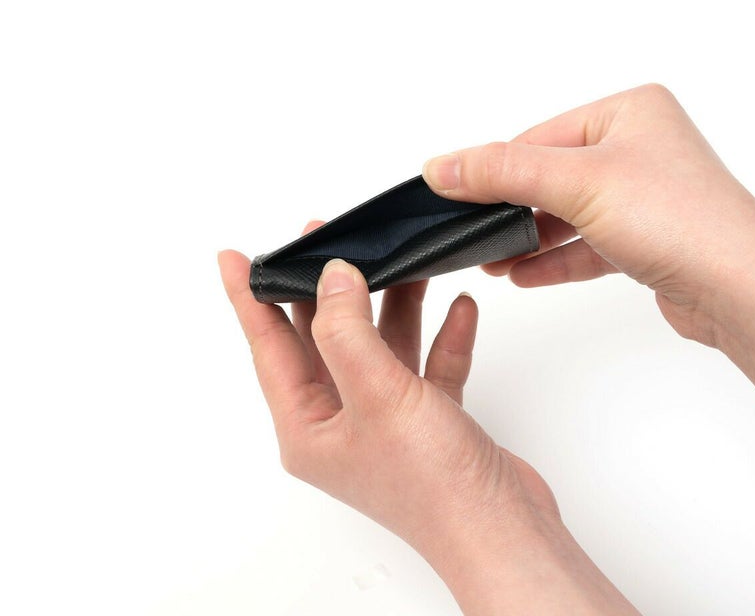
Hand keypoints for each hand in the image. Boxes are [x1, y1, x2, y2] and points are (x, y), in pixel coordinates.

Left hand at [218, 230, 637, 613]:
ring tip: (402, 260)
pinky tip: (457, 307)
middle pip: (324, 337)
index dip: (250, 298)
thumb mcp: (376, 395)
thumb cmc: (433, 486)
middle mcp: (341, 420)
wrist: (504, 530)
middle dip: (327, 287)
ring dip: (393, 304)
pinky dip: (440, 335)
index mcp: (308, 425)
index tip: (235, 257)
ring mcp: (385, 419)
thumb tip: (332, 276)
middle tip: (324, 238)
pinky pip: (426, 362)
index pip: (269, 347)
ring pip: (379, 345)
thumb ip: (347, 331)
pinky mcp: (428, 417)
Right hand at [422, 83, 754, 429]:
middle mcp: (640, 147)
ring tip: (491, 258)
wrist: (742, 293)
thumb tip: (442, 165)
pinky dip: (554, 258)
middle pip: (551, 174)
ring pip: (568, 212)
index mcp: (630, 112)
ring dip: (528, 237)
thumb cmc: (686, 223)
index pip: (539, 136)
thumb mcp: (577, 184)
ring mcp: (645, 195)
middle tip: (471, 228)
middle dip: (510, 208)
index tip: (455, 191)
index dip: (496, 168)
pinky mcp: (647, 239)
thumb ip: (502, 172)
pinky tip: (523, 274)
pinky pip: (587, 244)